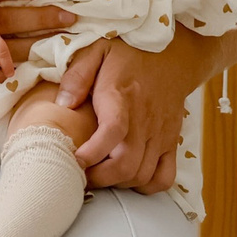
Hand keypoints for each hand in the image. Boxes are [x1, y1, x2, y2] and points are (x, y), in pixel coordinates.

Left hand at [54, 39, 189, 192]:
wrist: (174, 54)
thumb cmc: (128, 53)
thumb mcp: (95, 50)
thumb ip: (76, 76)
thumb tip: (63, 104)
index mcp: (122, 98)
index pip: (112, 132)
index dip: (92, 152)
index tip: (74, 159)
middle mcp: (144, 121)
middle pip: (126, 165)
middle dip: (98, 178)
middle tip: (78, 174)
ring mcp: (160, 135)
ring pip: (142, 176)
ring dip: (117, 183)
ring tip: (97, 175)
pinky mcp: (171, 143)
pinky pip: (165, 177)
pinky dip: (146, 186)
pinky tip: (127, 177)